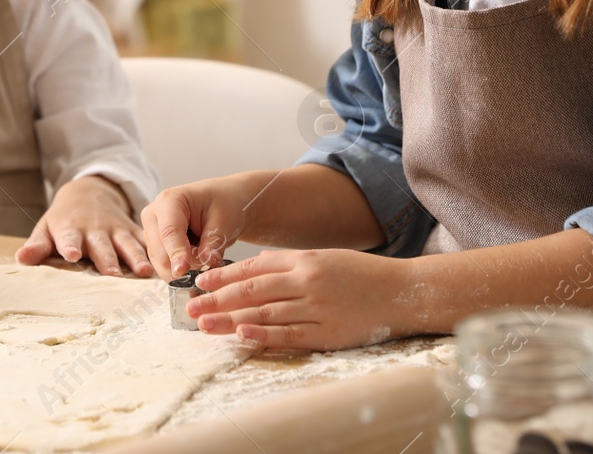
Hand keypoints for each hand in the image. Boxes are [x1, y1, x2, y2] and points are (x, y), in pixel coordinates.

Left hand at [16, 175, 152, 277]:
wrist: (89, 193)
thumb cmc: (63, 219)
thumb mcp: (46, 228)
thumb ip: (37, 245)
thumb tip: (21, 259)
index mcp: (71, 230)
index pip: (69, 238)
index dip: (71, 246)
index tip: (72, 255)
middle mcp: (96, 230)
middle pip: (102, 247)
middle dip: (108, 260)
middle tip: (113, 276)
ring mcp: (117, 229)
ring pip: (128, 244)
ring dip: (137, 257)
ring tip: (145, 271)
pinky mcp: (133, 230)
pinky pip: (147, 240)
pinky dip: (157, 250)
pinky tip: (169, 262)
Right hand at [140, 175, 254, 278]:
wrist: (223, 201)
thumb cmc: (223, 203)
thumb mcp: (224, 220)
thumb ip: (214, 242)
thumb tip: (208, 262)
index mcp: (169, 200)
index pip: (169, 232)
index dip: (176, 253)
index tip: (184, 271)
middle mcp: (154, 215)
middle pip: (159, 251)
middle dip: (183, 264)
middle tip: (208, 261)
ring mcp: (152, 232)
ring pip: (160, 263)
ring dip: (183, 268)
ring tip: (203, 255)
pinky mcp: (155, 246)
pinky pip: (163, 267)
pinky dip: (181, 270)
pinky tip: (195, 260)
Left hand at [185, 248, 411, 350]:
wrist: (402, 291)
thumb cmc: (361, 275)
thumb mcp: (324, 258)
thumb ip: (290, 262)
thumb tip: (256, 264)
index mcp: (304, 259)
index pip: (254, 267)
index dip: (223, 276)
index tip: (199, 283)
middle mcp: (307, 280)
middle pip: (252, 290)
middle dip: (217, 299)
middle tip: (190, 307)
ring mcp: (316, 307)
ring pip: (265, 312)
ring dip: (231, 319)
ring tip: (205, 324)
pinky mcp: (327, 332)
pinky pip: (289, 334)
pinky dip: (263, 334)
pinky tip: (241, 335)